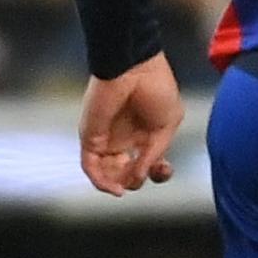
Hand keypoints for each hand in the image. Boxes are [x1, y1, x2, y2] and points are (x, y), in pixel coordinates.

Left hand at [78, 55, 184, 195]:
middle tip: (144, 176)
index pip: (144, 162)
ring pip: (106, 172)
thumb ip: (154, 154)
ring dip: (116, 184)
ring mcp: (106, 138)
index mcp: (143, 133)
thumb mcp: (167, 126)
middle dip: (135, 179)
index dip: (155, 172)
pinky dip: (101, 182)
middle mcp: (123, 138)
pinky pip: (91, 166)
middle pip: (124, 171)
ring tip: (126, 187)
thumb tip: (141, 176)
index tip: (165, 169)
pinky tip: (115, 188)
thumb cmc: (156, 88)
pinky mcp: (90, 138)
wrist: (135, 68)